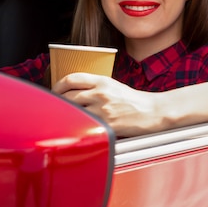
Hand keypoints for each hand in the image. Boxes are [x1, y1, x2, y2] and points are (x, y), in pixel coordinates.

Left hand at [51, 73, 166, 136]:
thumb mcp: (114, 87)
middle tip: (56, 106)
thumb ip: (96, 88)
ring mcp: (102, 109)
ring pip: (74, 110)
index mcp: (102, 81)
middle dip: (58, 101)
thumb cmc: (135, 101)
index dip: (58, 85)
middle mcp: (100, 93)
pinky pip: (86, 124)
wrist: (153, 111)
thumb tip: (76, 93)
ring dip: (66, 114)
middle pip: (68, 95)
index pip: (72, 78)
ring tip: (64, 117)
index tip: (55, 90)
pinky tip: (77, 127)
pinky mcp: (107, 124)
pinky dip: (78, 125)